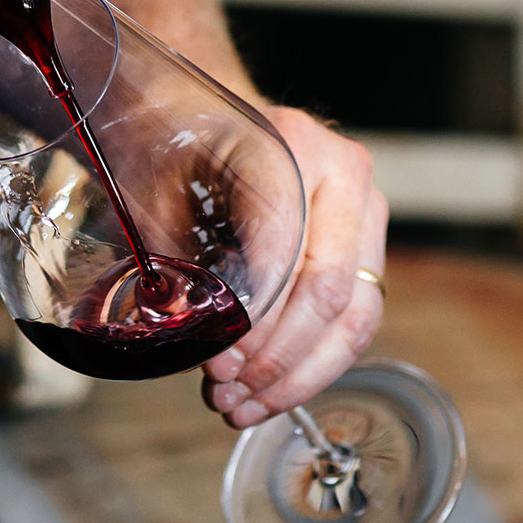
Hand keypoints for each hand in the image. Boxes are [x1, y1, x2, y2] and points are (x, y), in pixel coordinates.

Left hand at [200, 106, 387, 427]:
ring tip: (241, 406)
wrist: (198, 115)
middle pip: (327, 290)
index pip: (285, 246)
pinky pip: (354, 323)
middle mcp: (344, 177)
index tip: (216, 358)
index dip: (252, 316)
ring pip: (353, 318)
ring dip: (296, 375)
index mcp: (294, 145)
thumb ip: (174, 257)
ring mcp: (365, 215)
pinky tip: (266, 395)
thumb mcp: (157, 189)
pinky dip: (312, 368)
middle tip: (224, 388)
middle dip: (274, 355)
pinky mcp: (365, 252)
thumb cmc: (174, 148)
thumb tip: (189, 337)